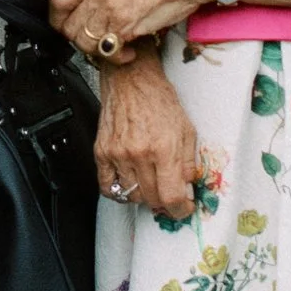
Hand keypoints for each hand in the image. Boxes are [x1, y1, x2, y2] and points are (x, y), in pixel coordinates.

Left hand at [50, 0, 211, 61]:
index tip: (64, 28)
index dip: (57, 20)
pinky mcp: (126, 24)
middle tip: (97, 42)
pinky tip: (127, 53)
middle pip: (70, 27)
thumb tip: (85, 9)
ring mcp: (111, 8)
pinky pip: (108, 50)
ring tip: (115, 48)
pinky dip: (117, 57)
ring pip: (87, 42)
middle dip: (81, 41)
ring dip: (100, 52)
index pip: (58, 0)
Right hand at [96, 56, 202, 217]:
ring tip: (151, 184)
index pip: (171, 196)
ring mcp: (118, 154)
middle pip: (151, 199)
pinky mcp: (102, 152)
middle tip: (170, 197)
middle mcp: (139, 154)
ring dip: (144, 196)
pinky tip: (130, 183)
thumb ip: (189, 163)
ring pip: (131, 195)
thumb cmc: (160, 101)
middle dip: (165, 203)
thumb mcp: (186, 129)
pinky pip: (107, 187)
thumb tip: (188, 188)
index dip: (180, 209)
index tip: (183, 208)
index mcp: (163, 149)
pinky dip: (119, 192)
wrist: (131, 80)